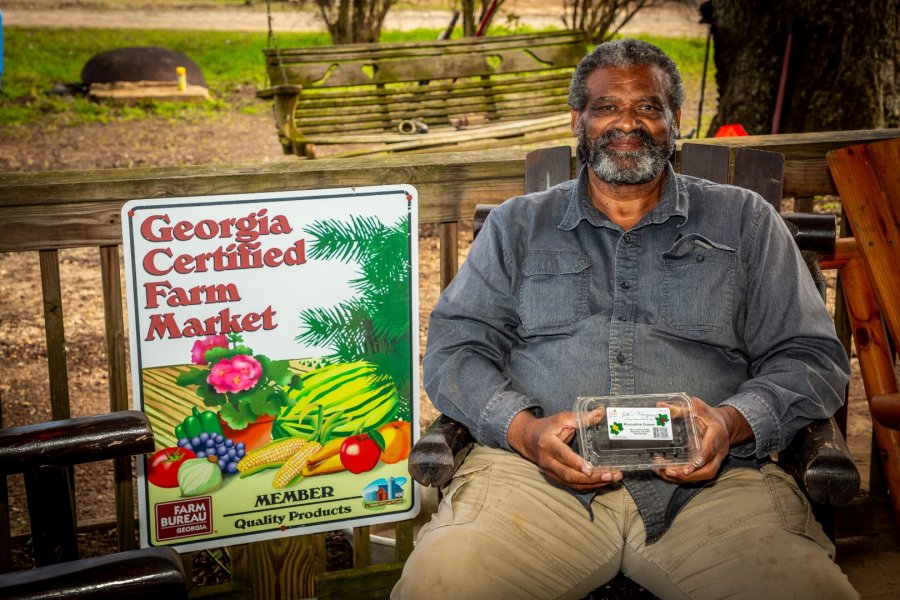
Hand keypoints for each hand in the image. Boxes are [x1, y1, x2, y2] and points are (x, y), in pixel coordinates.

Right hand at [507, 410, 621, 490]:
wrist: (528, 440)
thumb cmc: (547, 427)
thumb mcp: (562, 419)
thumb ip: (581, 417)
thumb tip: (601, 412)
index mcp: (548, 444)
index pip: (563, 455)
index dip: (576, 463)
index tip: (590, 469)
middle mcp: (548, 462)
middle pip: (570, 475)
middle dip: (591, 478)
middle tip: (610, 475)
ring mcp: (551, 472)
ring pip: (573, 483)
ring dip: (594, 483)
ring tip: (612, 478)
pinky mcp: (556, 478)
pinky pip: (574, 485)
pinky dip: (589, 485)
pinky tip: (603, 481)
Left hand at [653, 397, 750, 484]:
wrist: (724, 423)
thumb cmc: (709, 415)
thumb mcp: (696, 407)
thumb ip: (679, 408)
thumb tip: (660, 406)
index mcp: (717, 434)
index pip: (709, 451)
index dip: (698, 461)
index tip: (686, 468)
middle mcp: (719, 451)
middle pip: (708, 471)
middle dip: (688, 475)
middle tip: (669, 472)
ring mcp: (715, 460)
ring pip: (703, 476)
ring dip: (684, 478)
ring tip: (664, 473)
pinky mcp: (708, 464)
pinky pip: (698, 475)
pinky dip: (683, 477)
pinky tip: (667, 473)